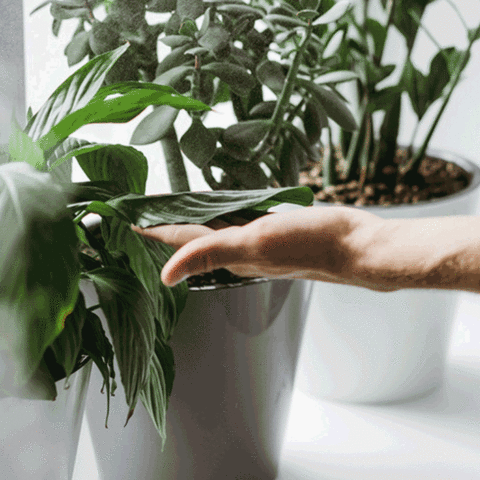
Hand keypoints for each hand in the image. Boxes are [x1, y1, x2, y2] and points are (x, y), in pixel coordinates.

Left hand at [134, 206, 380, 286]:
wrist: (357, 246)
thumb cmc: (312, 245)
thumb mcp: (256, 242)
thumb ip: (210, 253)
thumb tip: (165, 276)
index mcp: (229, 253)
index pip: (179, 240)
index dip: (150, 229)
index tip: (122, 218)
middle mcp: (239, 250)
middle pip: (192, 235)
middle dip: (165, 224)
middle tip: (138, 208)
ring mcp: (258, 241)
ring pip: (215, 228)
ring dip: (191, 218)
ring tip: (169, 204)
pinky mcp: (276, 230)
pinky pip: (240, 220)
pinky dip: (224, 211)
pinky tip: (223, 204)